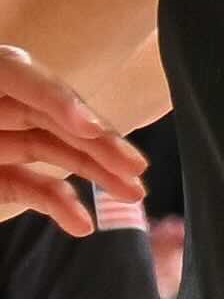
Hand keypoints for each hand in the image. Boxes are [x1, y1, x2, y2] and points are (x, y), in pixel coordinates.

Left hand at [0, 53, 139, 242]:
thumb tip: (69, 126)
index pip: (20, 73)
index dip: (57, 97)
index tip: (88, 126)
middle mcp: (0, 107)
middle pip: (56, 114)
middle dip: (98, 141)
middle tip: (135, 165)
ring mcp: (4, 141)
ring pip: (59, 150)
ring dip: (98, 172)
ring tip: (133, 193)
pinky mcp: (4, 177)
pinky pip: (37, 187)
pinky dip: (62, 205)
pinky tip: (83, 224)